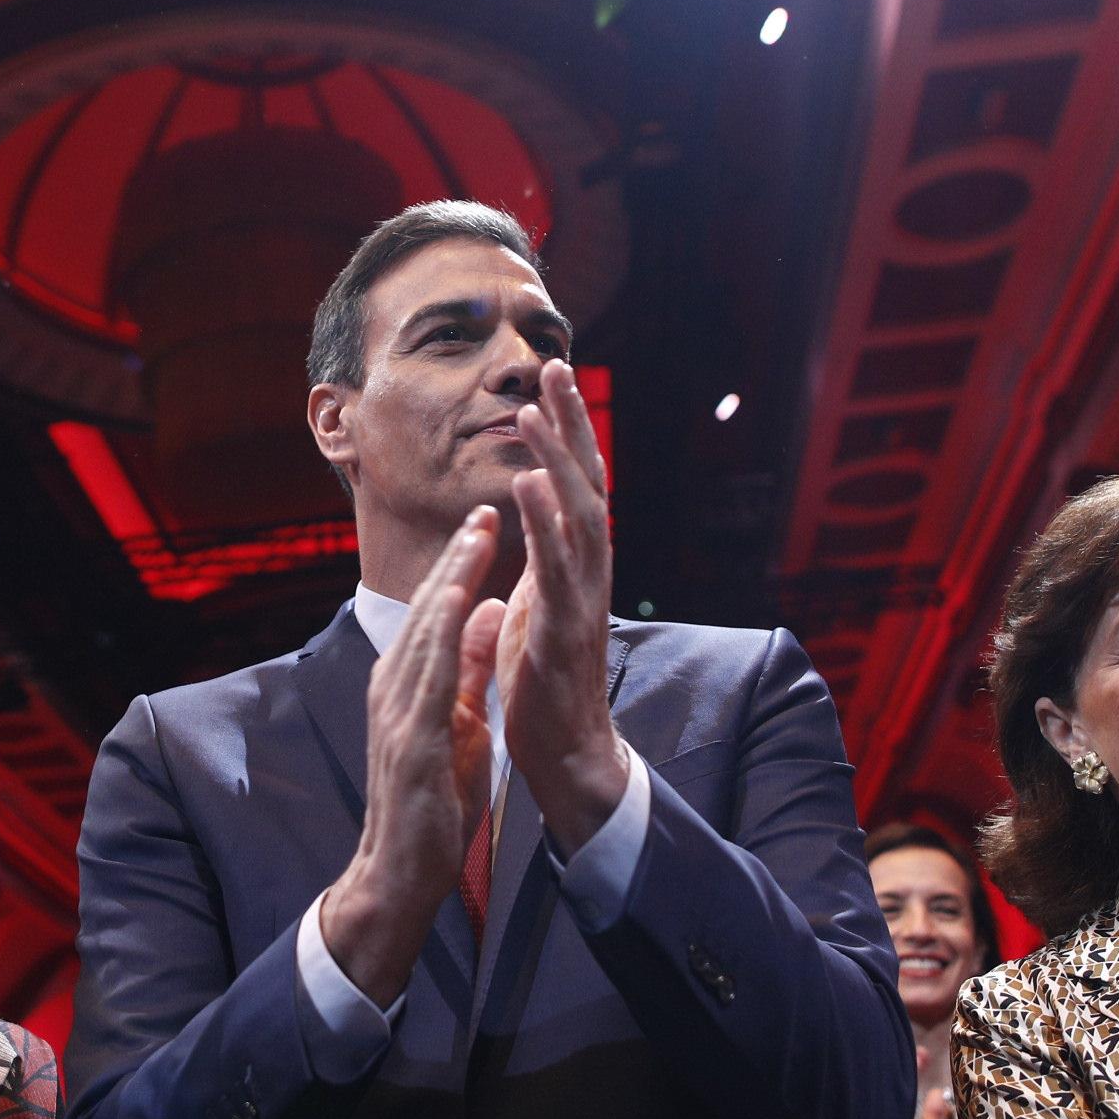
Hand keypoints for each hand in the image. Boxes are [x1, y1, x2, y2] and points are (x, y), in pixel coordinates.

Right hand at [324, 508, 502, 1003]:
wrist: (400, 873)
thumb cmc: (430, 803)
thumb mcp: (462, 721)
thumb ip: (473, 668)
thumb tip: (491, 610)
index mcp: (406, 685)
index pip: (434, 615)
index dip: (459, 567)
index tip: (486, 523)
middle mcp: (394, 689)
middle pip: (427, 612)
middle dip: (456, 559)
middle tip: (485, 510)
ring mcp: (398, 713)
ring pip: (425, 633)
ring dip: (450, 581)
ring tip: (477, 538)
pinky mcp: (411, 742)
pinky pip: (430, 678)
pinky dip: (445, 635)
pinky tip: (461, 601)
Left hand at [500, 360, 627, 847]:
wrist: (565, 752)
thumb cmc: (546, 682)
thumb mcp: (536, 606)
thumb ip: (539, 563)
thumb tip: (529, 522)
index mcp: (576, 563)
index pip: (577, 484)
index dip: (567, 432)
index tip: (552, 379)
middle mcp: (589, 570)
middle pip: (587, 481)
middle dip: (571, 423)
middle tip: (552, 366)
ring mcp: (584, 596)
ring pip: (579, 514)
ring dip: (557, 458)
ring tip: (535, 410)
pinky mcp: (568, 627)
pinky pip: (559, 566)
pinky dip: (547, 521)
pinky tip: (530, 483)